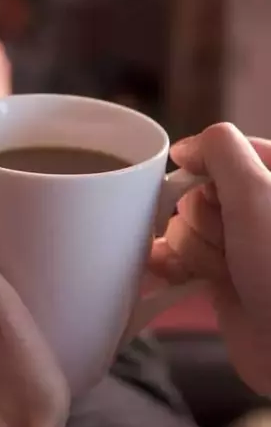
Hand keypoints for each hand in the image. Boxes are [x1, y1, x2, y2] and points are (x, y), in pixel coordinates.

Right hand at [149, 123, 270, 393]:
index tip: (194, 177)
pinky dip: (168, 264)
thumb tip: (185, 147)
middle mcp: (259, 212)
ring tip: (219, 270)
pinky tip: (167, 271)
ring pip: (184, 226)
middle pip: (200, 190)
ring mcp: (239, 247)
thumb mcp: (257, 192)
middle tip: (230, 240)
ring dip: (191, 247)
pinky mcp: (220, 278)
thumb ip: (221, 152)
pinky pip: (177, 258)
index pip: (229, 149)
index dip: (205, 163)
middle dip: (203, 217)